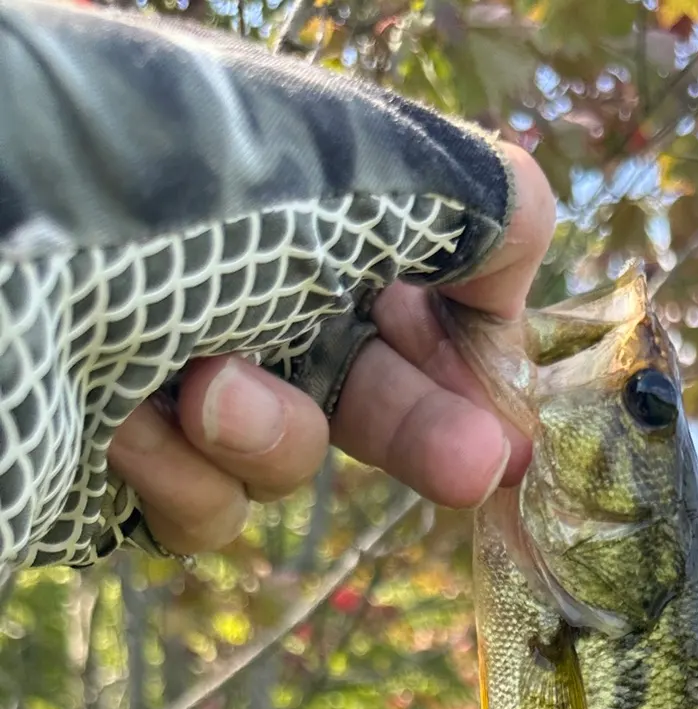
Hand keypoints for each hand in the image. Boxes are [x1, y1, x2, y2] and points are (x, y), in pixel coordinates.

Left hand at [106, 144, 555, 556]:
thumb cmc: (116, 182)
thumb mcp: (326, 153)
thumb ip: (465, 193)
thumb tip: (526, 245)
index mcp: (282, 187)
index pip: (419, 270)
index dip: (474, 332)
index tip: (503, 381)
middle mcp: (228, 280)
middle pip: (374, 380)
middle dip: (430, 427)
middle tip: (487, 471)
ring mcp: (168, 379)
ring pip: (292, 458)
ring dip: (271, 436)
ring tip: (206, 393)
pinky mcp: (116, 468)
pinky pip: (204, 512)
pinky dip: (183, 481)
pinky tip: (125, 428)